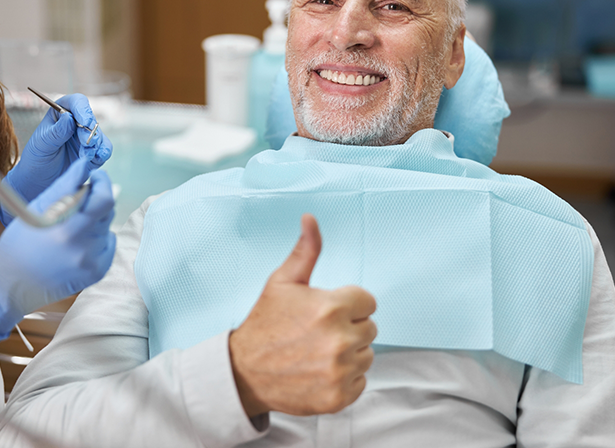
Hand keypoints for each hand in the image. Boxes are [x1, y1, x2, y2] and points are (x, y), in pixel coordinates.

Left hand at [0, 94, 111, 223]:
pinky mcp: (94, 152)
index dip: (83, 109)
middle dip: (90, 132)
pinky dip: (103, 153)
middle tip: (86, 143)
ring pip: (100, 135)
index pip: (76, 103)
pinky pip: (104, 149)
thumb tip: (69, 117)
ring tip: (85, 156)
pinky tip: (96, 158)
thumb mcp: (42, 144)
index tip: (85, 122)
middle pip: (91, 119)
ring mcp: (86, 138)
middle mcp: (76, 123)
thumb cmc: (36, 159)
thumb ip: (56, 132)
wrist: (39, 181)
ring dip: (96, 144)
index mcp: (61, 113)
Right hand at [0, 159, 116, 343]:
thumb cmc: (20, 242)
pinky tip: (76, 243)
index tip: (95, 177)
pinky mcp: (97, 272)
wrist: (11, 284)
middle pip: (107, 211)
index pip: (104, 199)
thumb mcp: (37, 209)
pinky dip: (98, 238)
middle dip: (96, 200)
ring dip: (95, 220)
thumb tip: (85, 164)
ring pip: (107, 226)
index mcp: (66, 229)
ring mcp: (92, 262)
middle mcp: (83, 248)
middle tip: (77, 202)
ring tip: (70, 228)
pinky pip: (108, 244)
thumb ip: (65, 185)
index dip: (103, 183)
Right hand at [228, 214, 376, 416]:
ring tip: (318, 352)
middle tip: (318, 333)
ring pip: (367, 355)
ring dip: (349, 354)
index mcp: (331, 307)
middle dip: (349, 327)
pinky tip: (320, 371)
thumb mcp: (282, 282)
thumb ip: (306, 250)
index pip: (368, 302)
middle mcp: (339, 340)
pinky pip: (361, 381)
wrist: (244, 372)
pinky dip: (345, 378)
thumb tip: (311, 219)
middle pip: (370, 328)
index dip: (347, 304)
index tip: (325, 312)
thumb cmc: (265, 323)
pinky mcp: (339, 397)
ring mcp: (340, 371)